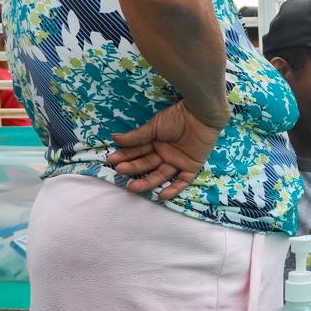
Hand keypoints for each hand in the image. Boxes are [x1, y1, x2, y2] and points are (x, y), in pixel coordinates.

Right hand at [108, 101, 224, 200]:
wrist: (199, 115)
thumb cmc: (176, 118)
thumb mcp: (154, 127)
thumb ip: (137, 136)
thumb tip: (114, 138)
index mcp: (155, 143)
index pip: (138, 152)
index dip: (125, 156)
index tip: (111, 160)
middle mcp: (165, 154)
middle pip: (147, 165)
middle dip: (133, 168)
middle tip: (120, 171)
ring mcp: (177, 161)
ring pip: (161, 175)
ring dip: (147, 182)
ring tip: (132, 188)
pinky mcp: (191, 167)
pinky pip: (182, 180)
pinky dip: (173, 189)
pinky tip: (161, 196)